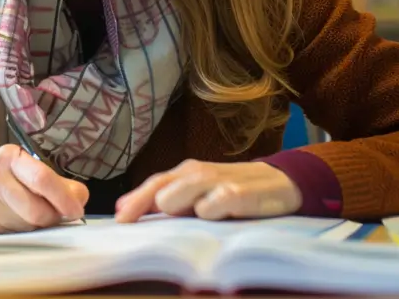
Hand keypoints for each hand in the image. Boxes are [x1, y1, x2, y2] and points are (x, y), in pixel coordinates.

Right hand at [0, 144, 88, 233]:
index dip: (64, 198)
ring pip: (28, 227)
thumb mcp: (34, 169)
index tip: (76, 210)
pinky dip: (27, 233)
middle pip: (36, 211)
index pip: (42, 179)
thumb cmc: (14, 178)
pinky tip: (21, 221)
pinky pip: (17, 236)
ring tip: (36, 214)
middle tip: (58, 214)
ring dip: (40, 227)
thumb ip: (62, 184)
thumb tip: (78, 200)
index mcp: (10, 157)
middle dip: (53, 217)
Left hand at [115, 159, 300, 222]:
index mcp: (184, 173)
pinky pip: (212, 204)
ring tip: (191, 219)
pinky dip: (209, 213)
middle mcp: (197, 173)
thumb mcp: (198, 194)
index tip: (118, 221)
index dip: (134, 202)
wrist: (280, 181)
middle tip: (156, 226)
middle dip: (155, 209)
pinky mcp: (238, 193)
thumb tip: (122, 209)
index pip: (152, 185)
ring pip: (179, 195)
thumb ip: (164, 199)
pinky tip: (215, 217)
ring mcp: (217, 181)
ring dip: (179, 209)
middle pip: (160, 191)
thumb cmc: (230, 191)